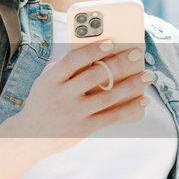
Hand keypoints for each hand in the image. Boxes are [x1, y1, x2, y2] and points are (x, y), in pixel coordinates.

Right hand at [0, 37, 152, 153]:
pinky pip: (112, 117)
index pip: (72, 61)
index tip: (111, 43)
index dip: (92, 50)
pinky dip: (130, 108)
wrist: (29, 136)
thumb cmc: (43, 102)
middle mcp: (61, 96)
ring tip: (148, 75)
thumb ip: (64, 68)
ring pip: (108, 96)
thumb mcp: (45, 82)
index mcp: (49, 80)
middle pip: (95, 76)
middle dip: (120, 63)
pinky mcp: (83, 128)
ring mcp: (73, 113)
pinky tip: (143, 100)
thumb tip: (97, 53)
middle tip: (138, 54)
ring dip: (132, 85)